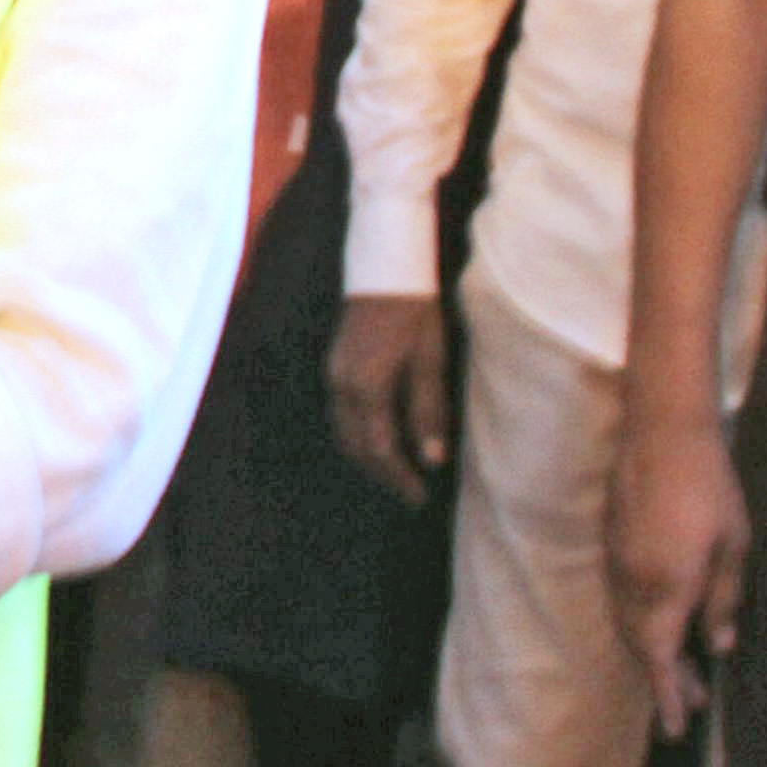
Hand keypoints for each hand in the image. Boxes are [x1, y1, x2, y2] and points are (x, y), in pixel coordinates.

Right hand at [327, 293, 454, 506]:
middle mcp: (342, 385)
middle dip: (382, 475)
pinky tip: (382, 439)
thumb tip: (433, 459)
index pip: (380, 449)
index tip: (420, 497)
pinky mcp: (335, 368)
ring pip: (343, 433)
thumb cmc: (416, 312)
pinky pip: (341, 416)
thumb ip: (428, 411)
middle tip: (411, 494)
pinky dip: (359, 437)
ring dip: (368, 458)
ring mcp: (334, 375)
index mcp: (367, 386)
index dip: (399, 478)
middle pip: (355, 447)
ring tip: (397, 473)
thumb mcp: (430, 361)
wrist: (386, 269)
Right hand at [609, 411, 748, 738]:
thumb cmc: (711, 488)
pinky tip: (665, 624)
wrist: (663, 433)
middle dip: (665, 679)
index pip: (661, 657)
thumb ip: (722, 600)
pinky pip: (624, 600)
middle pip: (642, 646)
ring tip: (683, 672)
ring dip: (653, 652)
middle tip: (692, 703)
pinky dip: (644, 624)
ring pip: (630, 624)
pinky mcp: (613, 546)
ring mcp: (618, 564)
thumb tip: (716, 646)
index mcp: (667, 587)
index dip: (668, 696)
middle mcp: (634, 583)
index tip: (677, 730)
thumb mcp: (733, 546)